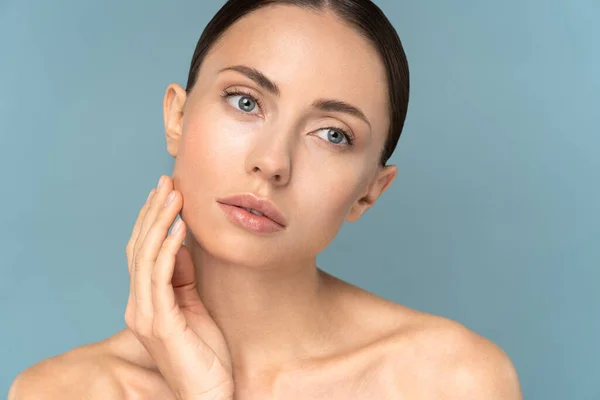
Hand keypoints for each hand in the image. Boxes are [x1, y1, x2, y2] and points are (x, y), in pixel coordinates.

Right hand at [124, 175, 233, 399]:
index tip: (166, 191)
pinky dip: (167, 250)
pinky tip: (179, 228)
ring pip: (145, 257)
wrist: (209, 393)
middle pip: (139, 248)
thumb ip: (182, 279)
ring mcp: (145, 315)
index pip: (142, 251)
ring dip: (160, 222)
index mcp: (145, 301)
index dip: (152, 219)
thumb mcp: (194, 308)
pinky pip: (160, 278)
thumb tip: (178, 245)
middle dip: (153, 211)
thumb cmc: (206, 355)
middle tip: (167, 180)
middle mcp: (138, 306)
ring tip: (174, 194)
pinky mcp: (160, 324)